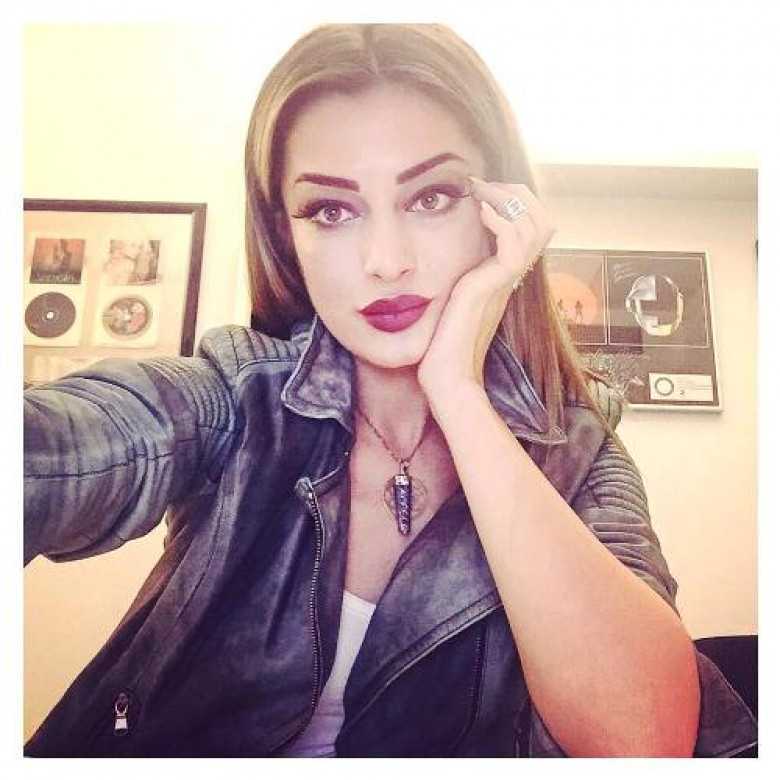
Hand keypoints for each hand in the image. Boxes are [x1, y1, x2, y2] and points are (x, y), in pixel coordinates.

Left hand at [417, 178, 554, 409]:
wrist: (445, 375)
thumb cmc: (441, 343)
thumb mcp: (449, 297)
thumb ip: (454, 275)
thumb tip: (437, 255)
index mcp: (503, 276)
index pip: (532, 227)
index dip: (514, 202)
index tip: (480, 191)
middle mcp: (511, 276)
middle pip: (543, 221)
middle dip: (517, 193)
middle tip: (482, 184)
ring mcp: (506, 281)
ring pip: (538, 225)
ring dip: (509, 199)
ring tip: (480, 193)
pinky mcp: (495, 287)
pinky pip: (516, 244)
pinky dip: (502, 219)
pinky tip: (479, 213)